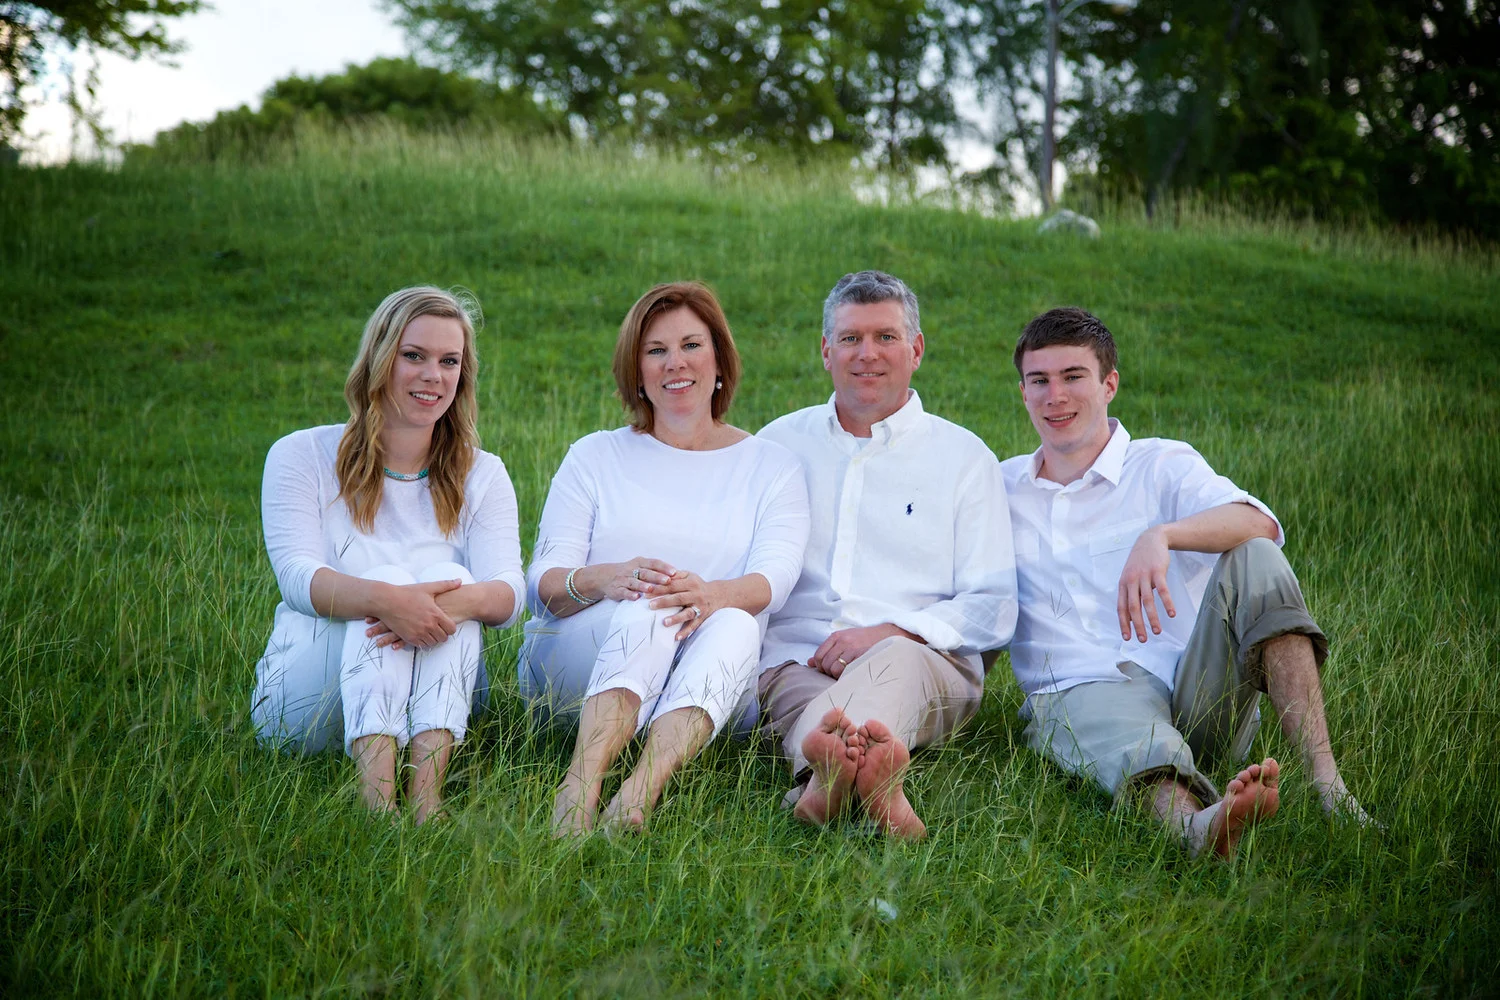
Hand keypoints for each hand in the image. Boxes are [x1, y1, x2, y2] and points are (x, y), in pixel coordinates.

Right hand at [363, 578, 461, 649]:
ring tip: (430, 632)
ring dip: (433, 639)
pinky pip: (421, 646)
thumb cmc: (407, 593)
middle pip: (443, 638)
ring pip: (433, 643)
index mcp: (435, 614)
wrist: (387, 601)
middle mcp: (429, 625)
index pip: (452, 629)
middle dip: (442, 634)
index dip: (451, 627)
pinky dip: (423, 642)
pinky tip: (421, 634)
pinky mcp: (409, 638)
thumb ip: (446, 585)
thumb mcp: (428, 588)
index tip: (446, 624)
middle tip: (439, 629)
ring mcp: (419, 632)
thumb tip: (460, 581)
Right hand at [590, 557, 675, 602]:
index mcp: (640, 562)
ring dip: (643, 586)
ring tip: (652, 589)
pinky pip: (624, 592)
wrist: (605, 577)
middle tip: (667, 581)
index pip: (654, 563)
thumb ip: (655, 570)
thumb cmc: (630, 572)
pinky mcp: (617, 589)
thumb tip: (677, 575)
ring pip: (634, 582)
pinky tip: (637, 598)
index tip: (675, 572)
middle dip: (657, 576)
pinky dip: (630, 594)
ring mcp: (624, 579)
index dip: (664, 567)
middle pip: (646, 572)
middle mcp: (632, 569)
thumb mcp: (641, 567)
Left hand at [648, 571, 722, 639]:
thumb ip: (675, 575)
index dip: (660, 588)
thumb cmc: (697, 584)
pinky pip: (694, 626)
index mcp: (691, 583)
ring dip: (676, 618)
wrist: (717, 594)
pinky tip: (676, 637)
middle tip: (650, 606)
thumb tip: (659, 574)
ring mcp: (700, 607)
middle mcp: (696, 595)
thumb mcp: (689, 575)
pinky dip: (686, 632)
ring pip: (687, 613)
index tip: (647, 593)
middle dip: (664, 602)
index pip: (673, 585)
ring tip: (664, 622)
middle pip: (678, 598)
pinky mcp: (702, 617)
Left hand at [807, 624, 916, 677]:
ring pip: (833, 669)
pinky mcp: (861, 654)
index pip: (818, 656)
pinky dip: (846, 675)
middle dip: (829, 672)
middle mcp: (842, 641)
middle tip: (840, 673)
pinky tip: (854, 673)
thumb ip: (827, 650)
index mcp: (836, 636)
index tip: (829, 670)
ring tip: (848, 673)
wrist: (890, 635)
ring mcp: (852, 648)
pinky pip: (845, 671)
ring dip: (838, 675)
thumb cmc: (866, 641)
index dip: (821, 666)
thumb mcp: (845, 640)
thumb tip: (809, 663)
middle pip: (824, 664)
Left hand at [1117, 525, 1175, 641]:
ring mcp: (1144, 576)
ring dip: (1152, 618)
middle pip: (1133, 607)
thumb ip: (1129, 594)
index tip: (1127, 638)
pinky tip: (1172, 614)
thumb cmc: (1140, 562)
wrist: (1151, 539)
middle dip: (1137, 625)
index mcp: (1123, 584)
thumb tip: (1129, 617)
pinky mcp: (1157, 571)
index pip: (1121, 607)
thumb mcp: (1130, 576)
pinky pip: (1162, 590)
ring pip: (1148, 601)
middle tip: (1143, 639)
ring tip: (1157, 631)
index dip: (1123, 623)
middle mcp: (1131, 581)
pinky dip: (1167, 603)